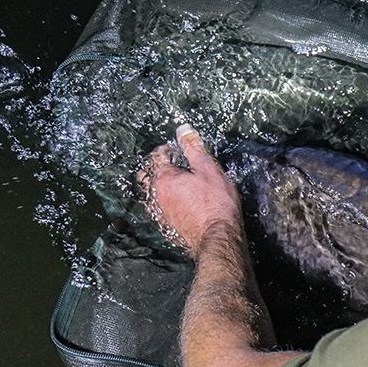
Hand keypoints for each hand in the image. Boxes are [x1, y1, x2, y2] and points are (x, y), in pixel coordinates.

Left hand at [138, 124, 242, 252]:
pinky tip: (183, 201)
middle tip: (176, 164)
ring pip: (154, 193)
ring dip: (164, 184)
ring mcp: (160, 213)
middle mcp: (156, 196)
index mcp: (163, 179)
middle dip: (159, 167)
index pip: (157, 156)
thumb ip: (193, 147)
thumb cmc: (215, 204)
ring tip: (181, 181)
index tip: (180, 149)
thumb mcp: (208, 169)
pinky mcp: (167, 225)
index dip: (169, 149)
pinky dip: (168, 200)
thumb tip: (183, 129)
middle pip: (149, 175)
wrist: (217, 237)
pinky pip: (162, 207)